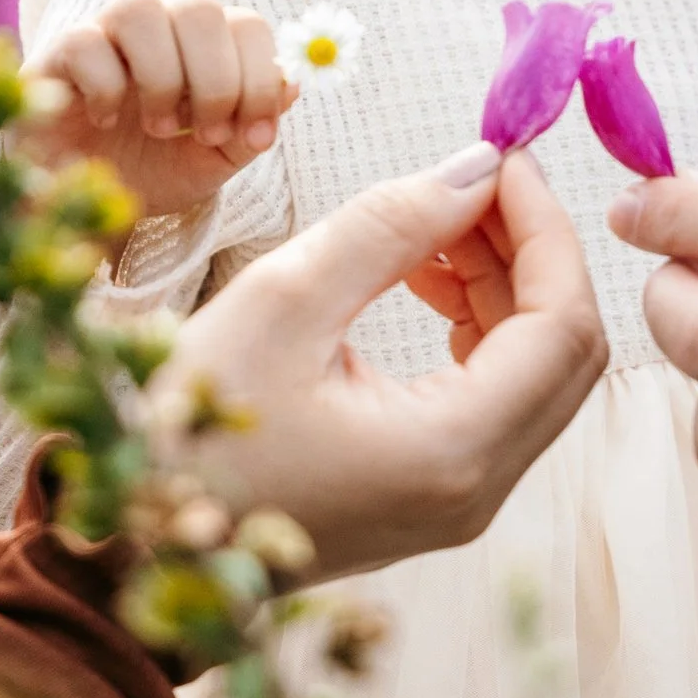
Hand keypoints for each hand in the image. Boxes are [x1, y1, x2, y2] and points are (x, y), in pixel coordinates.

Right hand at [17, 0, 294, 216]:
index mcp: (203, 43)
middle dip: (214, 78)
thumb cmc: (155, 171)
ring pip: (139, 5)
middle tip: (207, 132)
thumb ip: (254, 126)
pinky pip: (84, 41)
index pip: (246, 24)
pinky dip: (106, 87)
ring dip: (161, 75)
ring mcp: (104, 34)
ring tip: (160, 127)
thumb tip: (291, 84)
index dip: (259, 77)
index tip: (254, 136)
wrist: (88, 208)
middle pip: (197, 6)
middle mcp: (157, 26)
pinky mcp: (56, 55)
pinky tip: (104, 122)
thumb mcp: (215, 160)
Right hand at [145, 144, 607, 584]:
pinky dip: (477, 326)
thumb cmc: (188, 430)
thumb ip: (391, 227)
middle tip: (472, 183)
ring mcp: (460, 499)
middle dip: (531, 252)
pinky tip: (421, 276)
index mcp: (452, 452)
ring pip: (534, 371)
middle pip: (564, 350)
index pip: (562, 325)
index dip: (546, 229)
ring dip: (502, 284)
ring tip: (433, 223)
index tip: (506, 160)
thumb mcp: (283, 301)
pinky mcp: (433, 492)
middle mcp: (476, 489)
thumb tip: (476, 169)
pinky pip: (493, 396)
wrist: (133, 536)